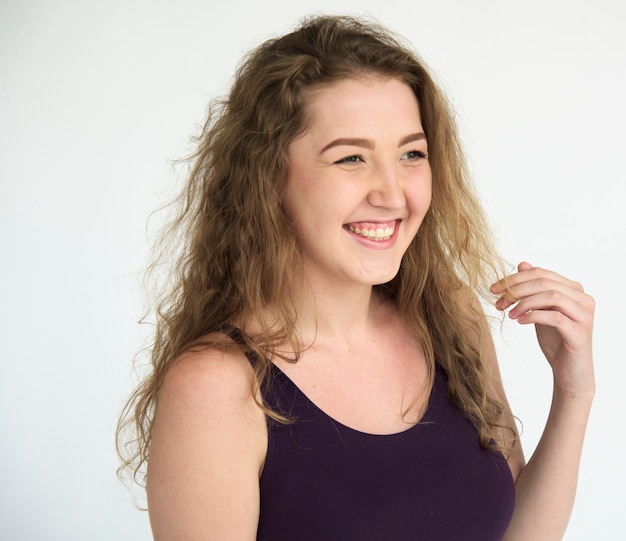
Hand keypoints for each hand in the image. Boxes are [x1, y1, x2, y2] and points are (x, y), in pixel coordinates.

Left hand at [491, 262, 594, 399]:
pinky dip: (534, 316)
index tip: (494, 289)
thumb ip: (534, 288)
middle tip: (498, 302)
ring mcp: (584, 315)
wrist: (570, 371)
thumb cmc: (555, 339)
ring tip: (509, 314)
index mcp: (573, 289)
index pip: (541, 273)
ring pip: (551, 296)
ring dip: (524, 303)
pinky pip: (555, 317)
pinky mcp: (580, 332)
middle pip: (544, 282)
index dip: (514, 278)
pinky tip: (520, 321)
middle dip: (516, 290)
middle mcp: (583, 298)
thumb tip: (522, 263)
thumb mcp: (540, 309)